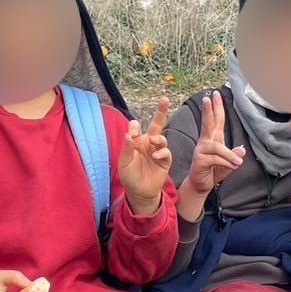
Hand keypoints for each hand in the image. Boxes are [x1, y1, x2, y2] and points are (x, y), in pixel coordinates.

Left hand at [119, 98, 172, 214]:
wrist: (139, 192)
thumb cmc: (129, 176)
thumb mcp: (124, 162)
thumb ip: (127, 148)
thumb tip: (129, 134)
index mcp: (136, 142)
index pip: (136, 127)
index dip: (134, 127)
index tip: (131, 134)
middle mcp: (148, 144)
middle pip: (156, 124)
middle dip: (161, 111)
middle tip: (165, 99)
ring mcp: (157, 151)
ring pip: (162, 138)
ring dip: (158, 138)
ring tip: (154, 141)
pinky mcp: (165, 161)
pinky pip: (166, 153)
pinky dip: (162, 152)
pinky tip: (156, 156)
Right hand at [180, 92, 245, 209]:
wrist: (201, 185)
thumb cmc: (214, 171)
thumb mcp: (228, 163)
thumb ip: (234, 156)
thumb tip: (242, 149)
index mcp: (213, 139)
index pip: (216, 120)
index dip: (217, 107)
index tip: (216, 94)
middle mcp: (206, 142)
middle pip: (208, 123)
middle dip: (209, 110)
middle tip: (209, 97)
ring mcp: (201, 150)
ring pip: (217, 147)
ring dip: (229, 155)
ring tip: (238, 162)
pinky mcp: (200, 160)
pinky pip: (216, 159)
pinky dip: (226, 162)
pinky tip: (233, 166)